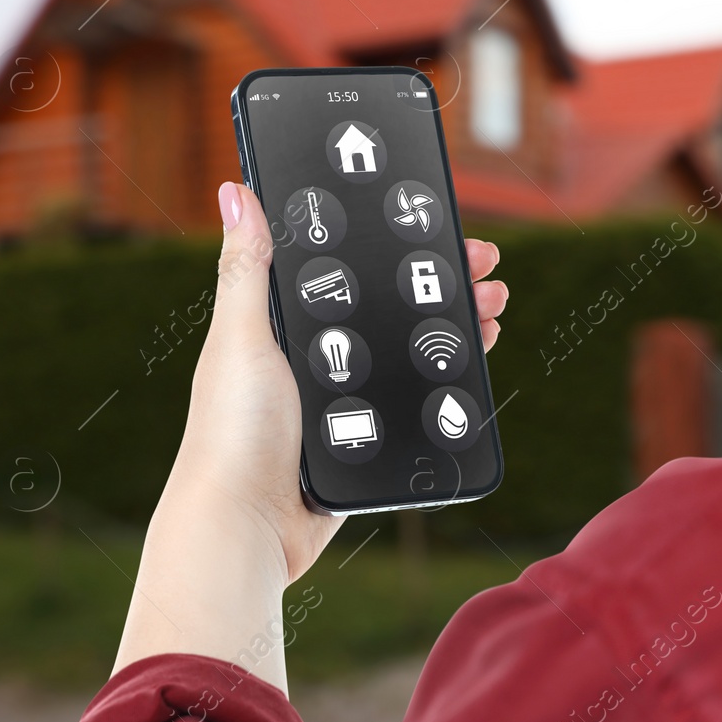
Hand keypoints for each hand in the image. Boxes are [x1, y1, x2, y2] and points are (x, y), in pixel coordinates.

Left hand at [111, 183, 507, 689]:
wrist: (247, 530)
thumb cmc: (230, 435)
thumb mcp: (241, 340)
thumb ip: (249, 270)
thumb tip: (237, 191)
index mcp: (281, 326)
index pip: (344, 266)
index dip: (388, 240)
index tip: (430, 221)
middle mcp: (313, 358)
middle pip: (387, 304)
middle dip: (436, 280)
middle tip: (483, 263)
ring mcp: (342, 399)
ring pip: (408, 349)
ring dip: (451, 325)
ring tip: (491, 306)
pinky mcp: (364, 437)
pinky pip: (414, 399)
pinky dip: (446, 379)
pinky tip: (471, 361)